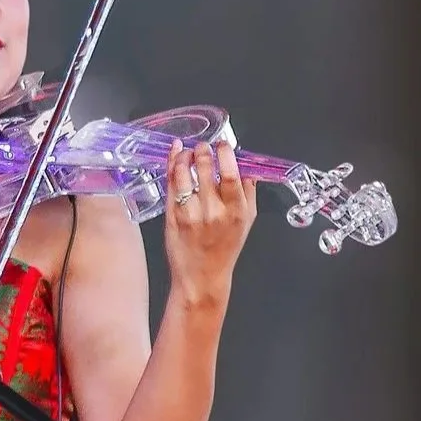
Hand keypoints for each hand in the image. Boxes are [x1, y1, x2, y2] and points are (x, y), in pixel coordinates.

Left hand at [162, 139, 256, 305]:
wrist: (202, 276)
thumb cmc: (224, 249)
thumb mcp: (247, 221)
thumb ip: (249, 194)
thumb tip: (247, 169)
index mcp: (237, 210)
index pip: (231, 174)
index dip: (225, 154)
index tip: (223, 144)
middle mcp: (214, 211)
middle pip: (206, 170)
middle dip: (203, 151)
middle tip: (202, 145)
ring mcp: (191, 214)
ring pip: (184, 175)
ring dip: (184, 157)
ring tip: (186, 150)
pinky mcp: (173, 217)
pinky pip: (171, 186)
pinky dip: (171, 169)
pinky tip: (174, 159)